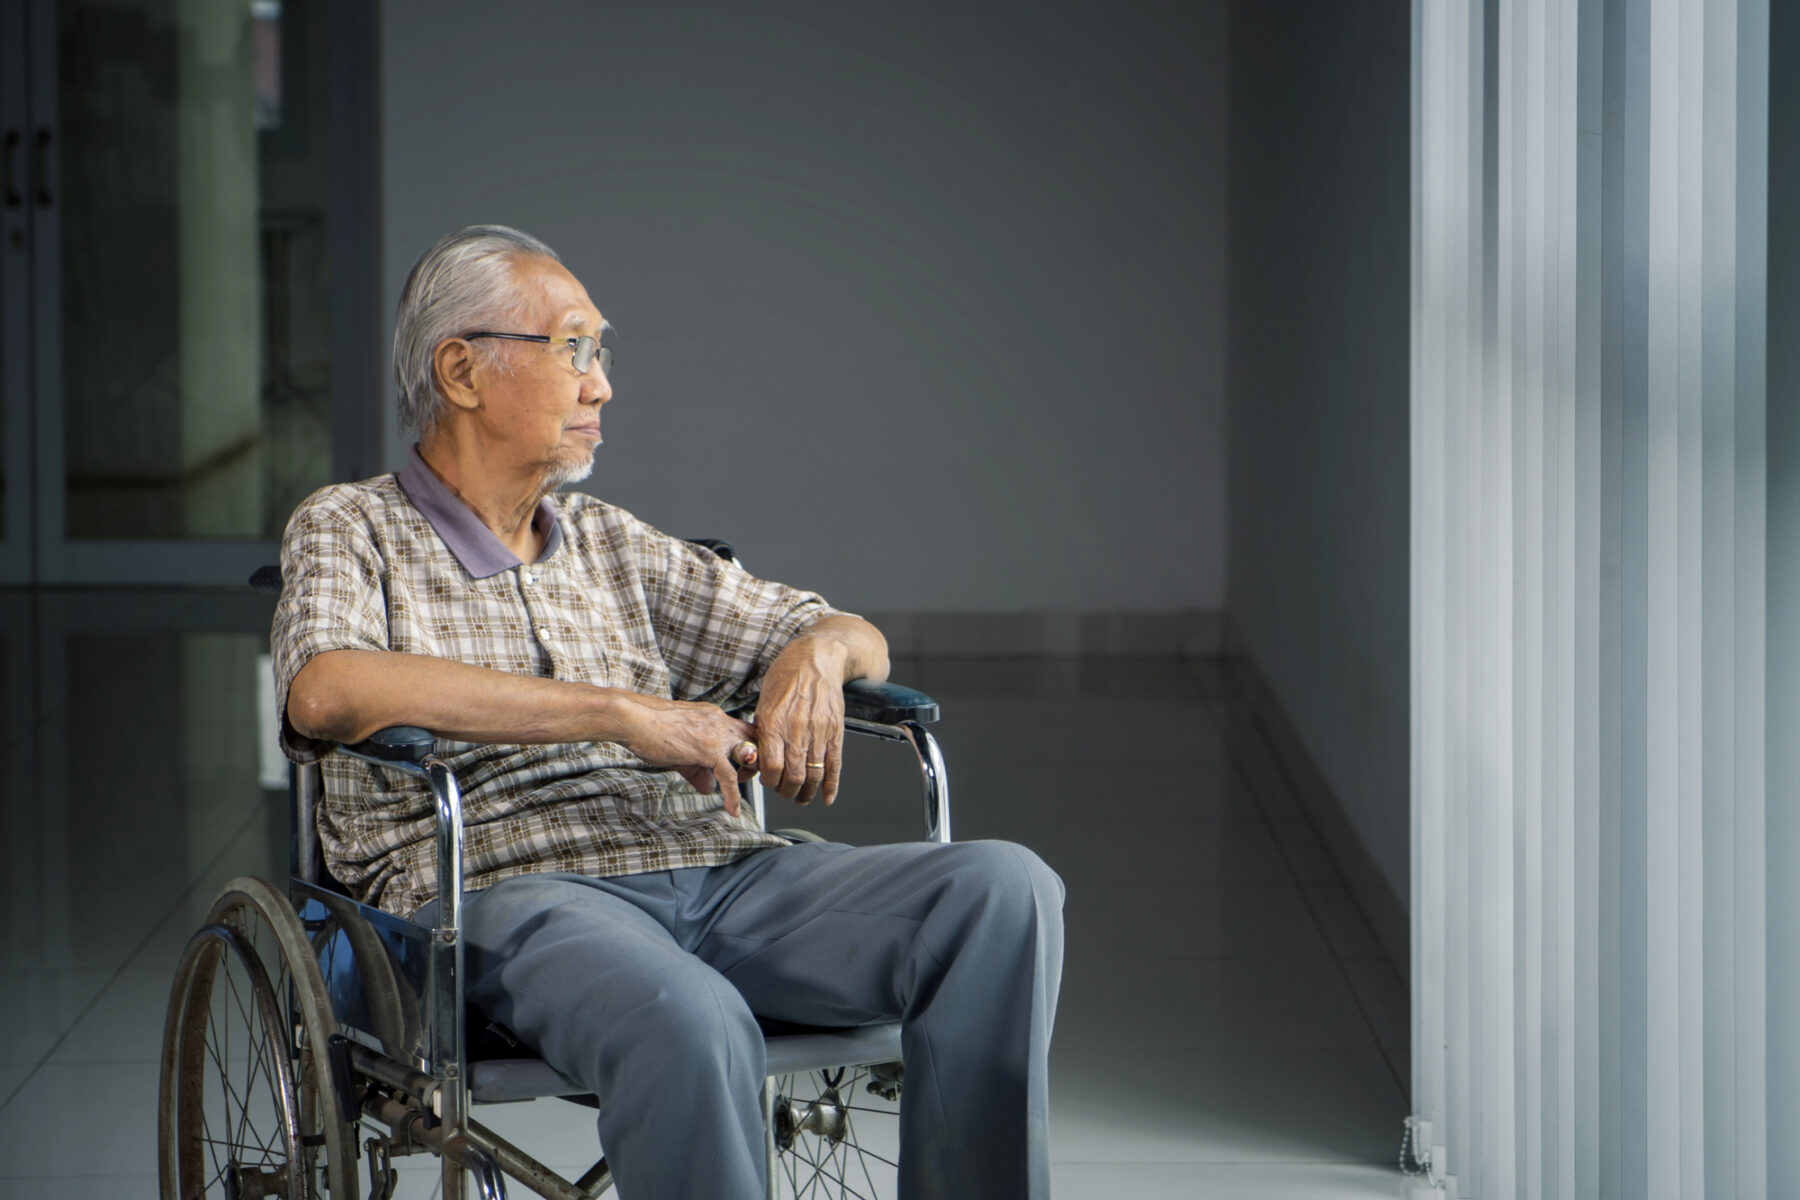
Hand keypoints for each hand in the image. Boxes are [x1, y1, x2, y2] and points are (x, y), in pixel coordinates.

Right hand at [614, 694, 759, 817]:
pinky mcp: (708, 750)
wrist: (633, 718)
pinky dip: (733, 795)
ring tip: (736, 794)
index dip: (747, 748)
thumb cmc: (648, 728)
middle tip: (743, 778)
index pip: (742, 730)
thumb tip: (708, 787)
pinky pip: (729, 776)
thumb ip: (697, 769)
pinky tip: (731, 809)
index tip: (742, 765)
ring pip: (746, 756)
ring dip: (747, 776)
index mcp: (713, 716)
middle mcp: (718, 721)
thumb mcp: (679, 749)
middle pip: (753, 740)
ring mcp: (715, 735)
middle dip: (754, 761)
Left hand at [754, 637, 847, 805]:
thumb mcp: (764, 702)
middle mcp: (797, 729)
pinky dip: (831, 785)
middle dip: (787, 791)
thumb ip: (762, 732)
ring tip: (801, 797)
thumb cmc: (786, 676)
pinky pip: (834, 764)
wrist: (816, 658)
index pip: (772, 767)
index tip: (768, 782)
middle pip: (794, 776)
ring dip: (807, 792)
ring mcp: (819, 731)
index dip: (769, 782)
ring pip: (814, 774)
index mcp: (774, 722)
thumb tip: (755, 758)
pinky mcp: (835, 730)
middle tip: (784, 791)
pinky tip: (826, 797)